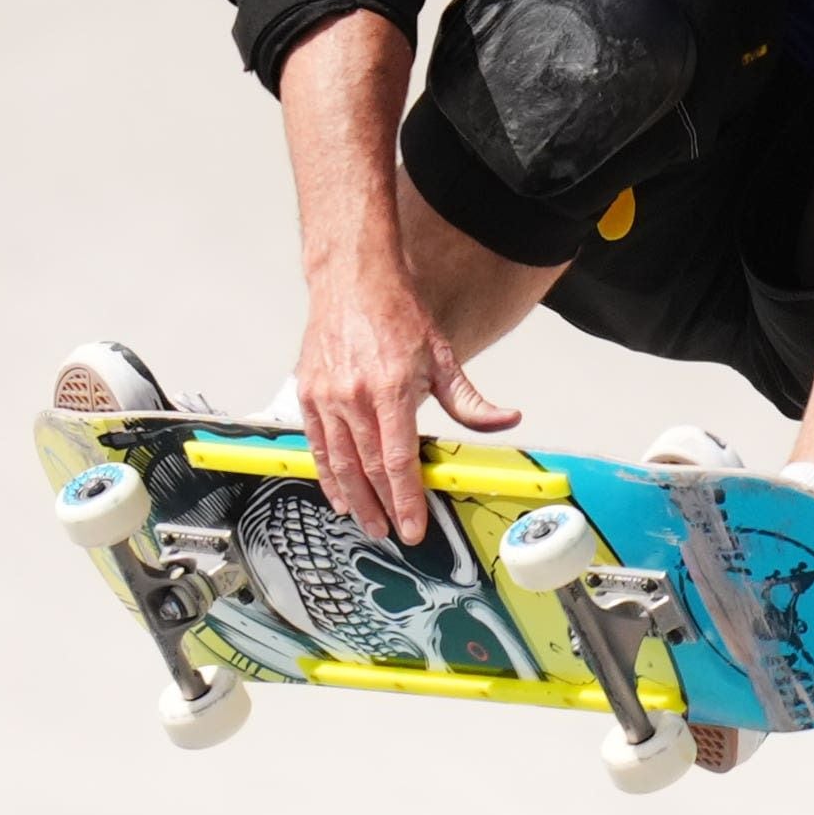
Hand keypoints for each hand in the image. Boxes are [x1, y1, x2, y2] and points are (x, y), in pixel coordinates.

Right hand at [295, 273, 517, 544]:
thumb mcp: (443, 356)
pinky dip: (326, 475)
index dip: (406, 499)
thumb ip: (470, 400)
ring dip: (354, 499)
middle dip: (381, 507)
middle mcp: (354, 397)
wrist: (353, 281)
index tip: (414, 526)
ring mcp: (326, 397)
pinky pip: (316, 445)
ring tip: (369, 522)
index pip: (398, 460)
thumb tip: (506, 420)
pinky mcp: (307, 394)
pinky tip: (338, 494)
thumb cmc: (396, 315)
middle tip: (392, 533)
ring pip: (339, 463)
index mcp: (391, 389)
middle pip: (368, 468)